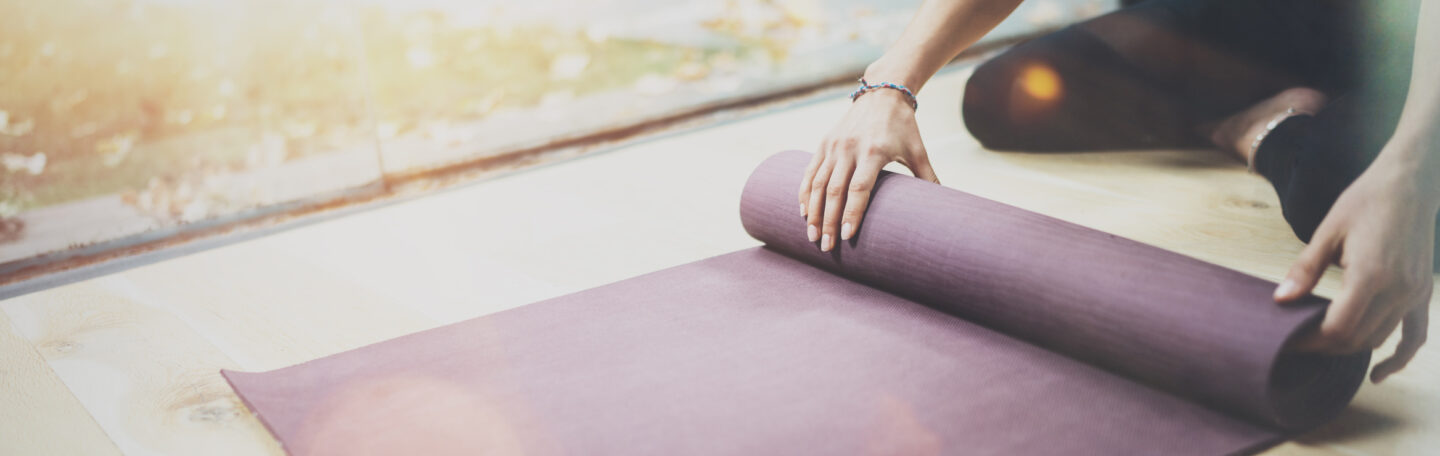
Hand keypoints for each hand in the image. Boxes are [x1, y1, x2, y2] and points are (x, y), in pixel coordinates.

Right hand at [800, 90, 938, 251]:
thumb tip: (943, 208)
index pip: (858, 188)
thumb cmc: (903, 126)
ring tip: (813, 236)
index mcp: (874, 151)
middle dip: (829, 221)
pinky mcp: (824, 143)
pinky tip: (804, 213)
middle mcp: (849, 149)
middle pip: (834, 191)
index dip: (851, 214)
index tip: (847, 237)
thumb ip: (928, 178)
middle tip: (827, 247)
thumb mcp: (918, 150)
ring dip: (814, 212)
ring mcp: (834, 145)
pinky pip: (810, 172)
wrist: (882, 92)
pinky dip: (805, 193)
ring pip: (818, 184)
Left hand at [1275, 156, 1437, 382]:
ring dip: (1349, 346)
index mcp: (1371, 276)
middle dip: (1322, 346)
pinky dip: (1397, 357)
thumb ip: (1305, 270)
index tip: (1286, 340)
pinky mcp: (1422, 292)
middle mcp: (1398, 290)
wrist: (1410, 184)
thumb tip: (1280, 300)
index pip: (1338, 329)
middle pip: (1357, 339)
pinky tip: (1378, 372)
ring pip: (1380, 339)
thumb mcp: (1327, 231)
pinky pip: (1414, 335)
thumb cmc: (1365, 201)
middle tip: (1294, 341)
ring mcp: (1415, 293)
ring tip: (1318, 342)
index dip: (1309, 342)